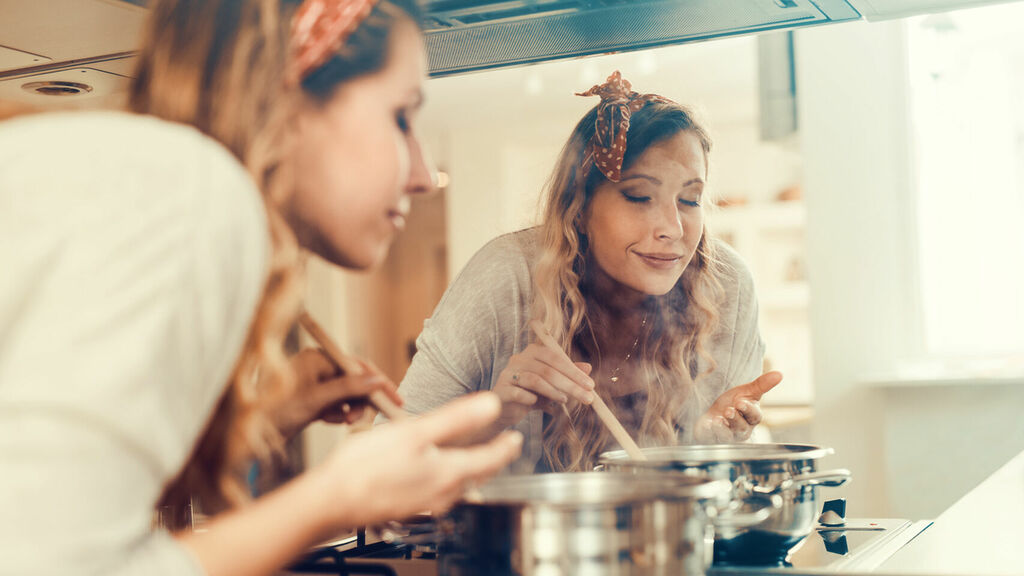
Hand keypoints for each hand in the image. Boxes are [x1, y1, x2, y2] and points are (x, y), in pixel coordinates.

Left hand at [274, 348, 402, 437]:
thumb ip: (348, 388)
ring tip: (347, 421)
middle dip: (362, 399)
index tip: (394, 396)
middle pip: (354, 380)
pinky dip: (338, 414)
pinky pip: (336, 404)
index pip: (357, 365)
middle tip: (370, 415)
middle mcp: (317, 367)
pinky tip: (330, 420)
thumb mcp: (316, 399)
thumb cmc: (276, 411)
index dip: (377, 381)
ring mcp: (315, 383)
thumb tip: (376, 381)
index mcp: (317, 357)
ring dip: (351, 408)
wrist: (250, 435)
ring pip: (347, 395)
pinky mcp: (312, 400)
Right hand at [313, 393, 522, 528]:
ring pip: (460, 485)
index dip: (506, 447)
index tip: (516, 438)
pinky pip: (440, 492)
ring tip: (475, 455)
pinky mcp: (410, 508)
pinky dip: (449, 478)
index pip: (491, 460)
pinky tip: (436, 470)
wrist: (332, 501)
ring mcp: (426, 505)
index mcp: (448, 473)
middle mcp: (443, 494)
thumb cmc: (366, 466)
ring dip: (472, 469)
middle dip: (492, 459)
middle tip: (501, 446)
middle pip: (478, 475)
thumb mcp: (415, 431)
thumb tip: (491, 406)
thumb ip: (456, 418)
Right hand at [493, 343, 595, 427]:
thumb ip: (568, 374)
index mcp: (533, 352)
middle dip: (570, 384)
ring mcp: (508, 373)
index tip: (591, 385)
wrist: (506, 409)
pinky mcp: (501, 390)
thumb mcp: (552, 384)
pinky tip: (543, 406)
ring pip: (535, 379)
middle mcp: (519, 359)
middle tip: (587, 398)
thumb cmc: (531, 393)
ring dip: (554, 391)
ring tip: (565, 400)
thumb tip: (588, 367)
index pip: (556, 358)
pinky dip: (532, 398)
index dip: (574, 372)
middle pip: (548, 370)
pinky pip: (519, 392)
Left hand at [693, 371, 781, 443]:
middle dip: (735, 419)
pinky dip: (709, 433)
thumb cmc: (733, 403)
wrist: (714, 412)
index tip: (740, 402)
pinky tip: (706, 425)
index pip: (754, 416)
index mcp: (752, 418)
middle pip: (741, 427)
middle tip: (728, 410)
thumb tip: (780, 374)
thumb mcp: (747, 392)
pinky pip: (712, 439)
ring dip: (722, 429)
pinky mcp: (712, 439)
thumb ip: (762, 384)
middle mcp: (742, 430)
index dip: (748, 410)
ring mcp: (727, 436)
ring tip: (716, 420)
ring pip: (727, 436)